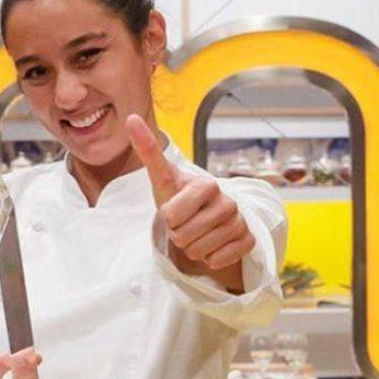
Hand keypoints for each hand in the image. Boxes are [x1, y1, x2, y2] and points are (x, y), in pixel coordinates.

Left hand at [125, 115, 254, 282]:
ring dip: (192, 248)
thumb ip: (148, 151)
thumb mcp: (162, 180)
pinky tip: (213, 245)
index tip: (173, 212)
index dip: (167, 219)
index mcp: (205, 184)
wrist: (205, 223)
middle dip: (178, 236)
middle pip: (183, 237)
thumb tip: (130, 117)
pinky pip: (218, 260)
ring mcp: (239, 221)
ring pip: (199, 251)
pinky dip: (209, 259)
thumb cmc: (179, 201)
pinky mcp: (247, 240)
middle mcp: (227, 200)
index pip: (171, 216)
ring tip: (198, 234)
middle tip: (185, 226)